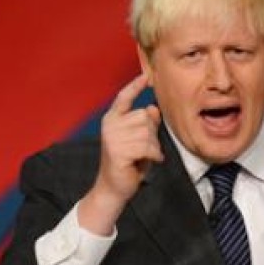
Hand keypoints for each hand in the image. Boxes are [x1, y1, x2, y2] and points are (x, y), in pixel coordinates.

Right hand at [78, 74, 162, 235]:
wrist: (114, 188)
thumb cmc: (129, 163)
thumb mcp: (140, 140)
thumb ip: (146, 124)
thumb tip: (152, 108)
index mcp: (112, 119)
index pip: (124, 97)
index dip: (135, 86)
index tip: (146, 76)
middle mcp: (110, 125)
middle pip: (144, 117)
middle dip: (152, 134)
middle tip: (144, 149)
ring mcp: (112, 137)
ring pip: (147, 133)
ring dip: (153, 147)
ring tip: (143, 156)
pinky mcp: (117, 151)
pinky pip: (146, 146)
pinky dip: (153, 155)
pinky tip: (148, 161)